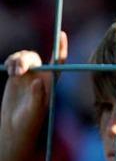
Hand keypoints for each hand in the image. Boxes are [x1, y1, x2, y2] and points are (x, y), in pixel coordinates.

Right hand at [1, 32, 67, 153]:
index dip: (61, 47)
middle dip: (25, 60)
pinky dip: (11, 62)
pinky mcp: (15, 76)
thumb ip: (37, 96)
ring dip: (17, 60)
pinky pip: (14, 62)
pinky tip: (9, 70)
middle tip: (17, 72)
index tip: (62, 34)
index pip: (59, 60)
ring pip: (23, 57)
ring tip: (13, 73)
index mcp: (51, 81)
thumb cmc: (29, 121)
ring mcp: (28, 75)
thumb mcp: (34, 110)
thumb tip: (39, 80)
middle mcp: (41, 75)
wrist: (15, 127)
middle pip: (35, 58)